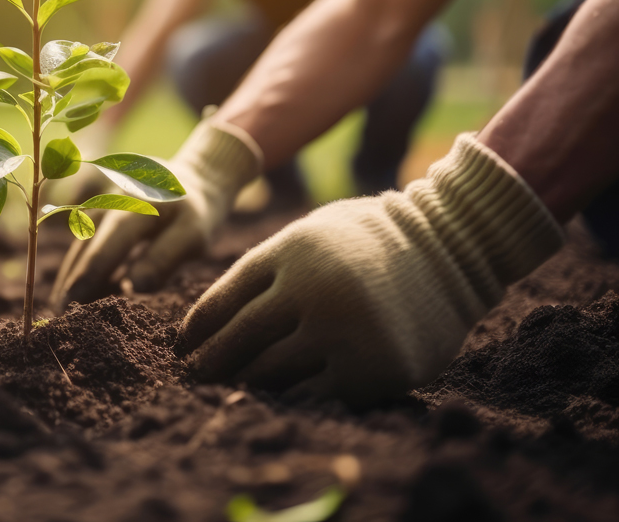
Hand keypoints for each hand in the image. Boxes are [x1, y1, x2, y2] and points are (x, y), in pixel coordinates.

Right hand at [51, 121, 262, 309]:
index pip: (105, 246)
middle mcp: (110, 201)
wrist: (192, 179)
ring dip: (70, 276)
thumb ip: (164, 258)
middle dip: (71, 282)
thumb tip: (132, 287)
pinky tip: (77, 291)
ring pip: (80, 244)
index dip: (87, 277)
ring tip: (64, 309)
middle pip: (85, 246)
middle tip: (60, 318)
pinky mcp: (97, 212)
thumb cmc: (194, 214)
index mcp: (136, 205)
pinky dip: (79, 266)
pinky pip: (84, 242)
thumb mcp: (193, 235)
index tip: (73, 306)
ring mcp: (100, 204)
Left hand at [178, 134, 563, 404]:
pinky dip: (290, 400)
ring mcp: (344, 331)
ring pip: (272, 372)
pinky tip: (276, 401)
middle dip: (211, 362)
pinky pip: (315, 395)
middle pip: (241, 338)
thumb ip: (269, 268)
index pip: (223, 299)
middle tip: (194, 376)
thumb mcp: (312, 233)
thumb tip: (213, 318)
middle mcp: (312, 290)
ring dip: (245, 384)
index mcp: (290, 252)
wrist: (453, 249)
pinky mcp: (373, 368)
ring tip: (229, 390)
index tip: (181, 345)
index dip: (196, 327)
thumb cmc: (370, 241)